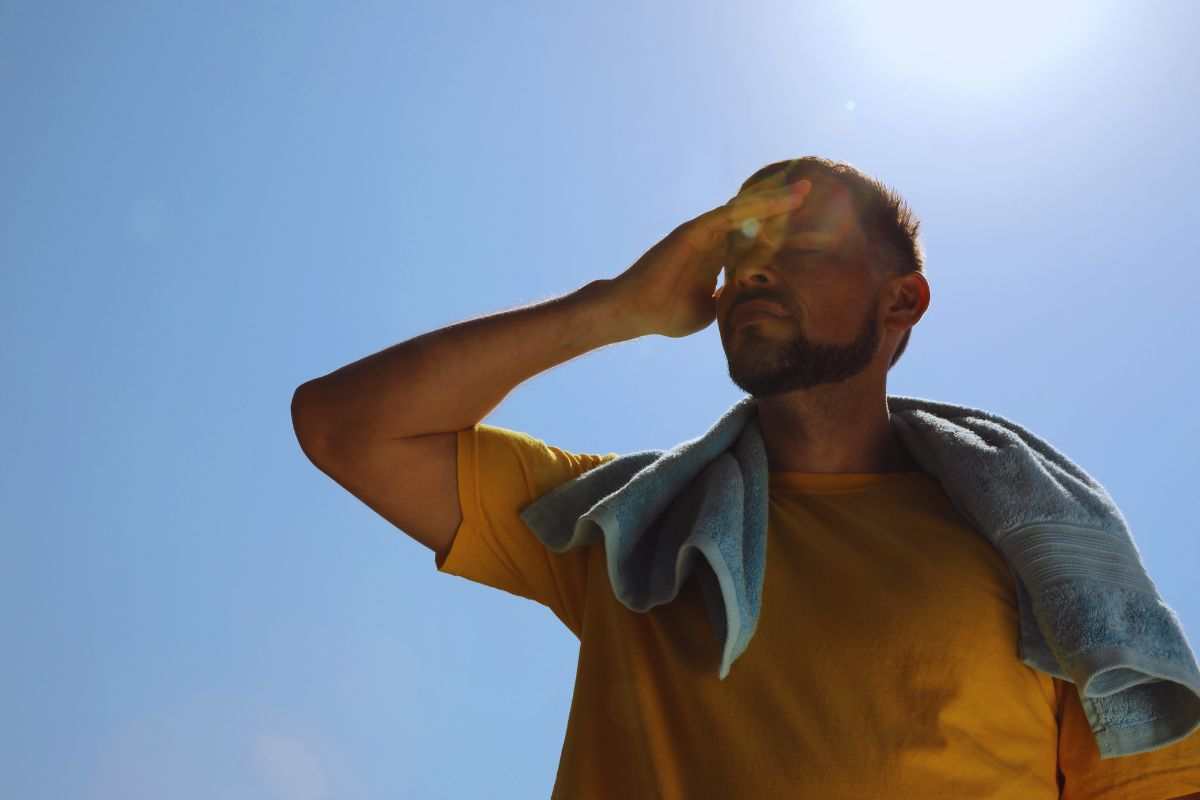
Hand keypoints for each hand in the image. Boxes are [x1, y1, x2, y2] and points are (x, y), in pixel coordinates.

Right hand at [606, 180, 812, 337]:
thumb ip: (727, 302)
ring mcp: (702, 233)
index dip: (777, 232)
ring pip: (744, 211)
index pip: (753, 239)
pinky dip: (752, 206)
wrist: (635, 312)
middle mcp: (711, 240)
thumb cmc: (666, 314)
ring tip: (802, 191)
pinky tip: (777, 201)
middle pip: (753, 218)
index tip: (807, 227)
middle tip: (810, 193)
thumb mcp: (709, 311)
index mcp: (716, 258)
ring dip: (774, 201)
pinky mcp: (693, 231)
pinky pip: (727, 214)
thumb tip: (746, 306)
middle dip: (781, 207)